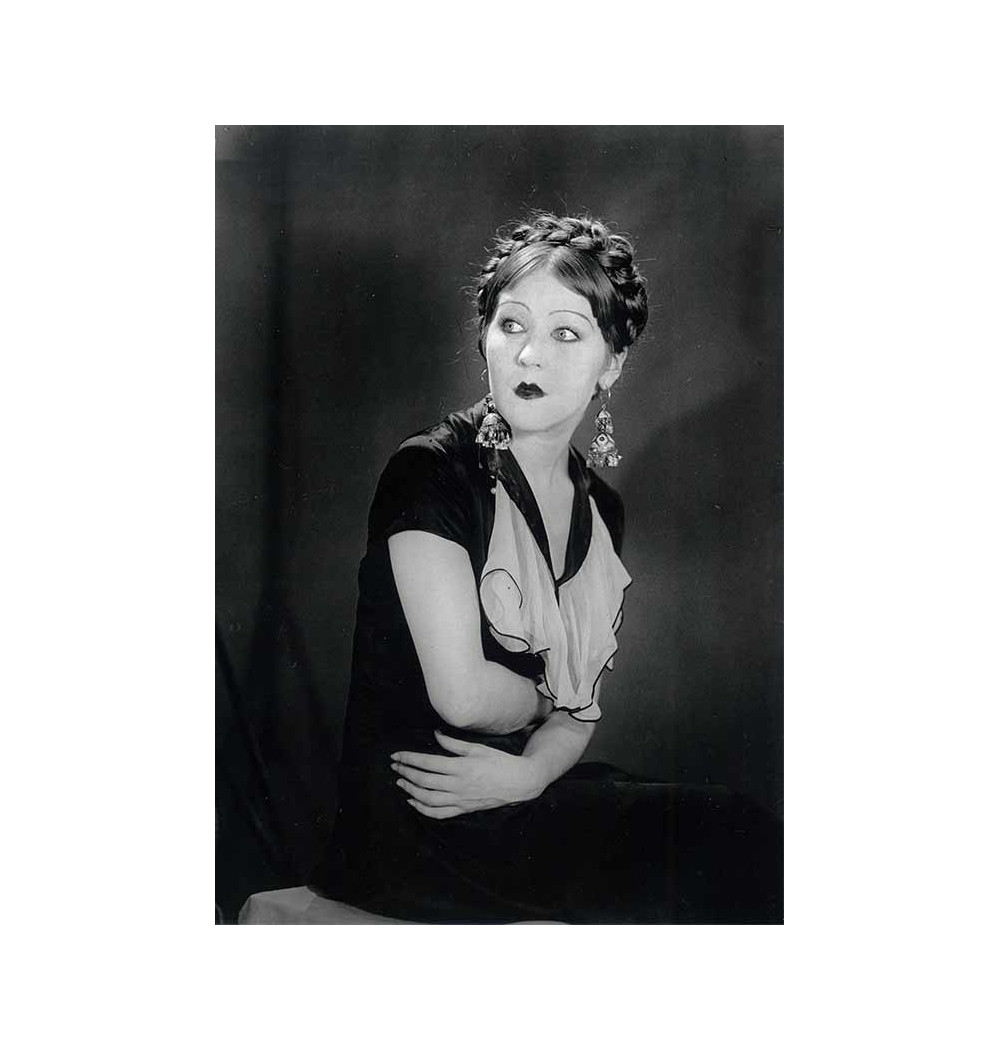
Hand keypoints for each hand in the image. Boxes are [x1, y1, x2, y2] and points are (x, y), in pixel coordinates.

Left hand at [391, 730, 544, 819]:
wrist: (519, 782)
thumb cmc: (499, 761)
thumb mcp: (478, 748)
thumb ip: (454, 744)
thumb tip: (435, 735)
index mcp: (461, 767)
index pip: (428, 763)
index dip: (410, 759)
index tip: (397, 755)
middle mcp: (458, 785)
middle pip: (424, 781)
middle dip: (406, 773)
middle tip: (394, 767)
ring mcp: (460, 799)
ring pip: (428, 799)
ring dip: (411, 791)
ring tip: (400, 783)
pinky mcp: (464, 809)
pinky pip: (439, 813)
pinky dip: (424, 809)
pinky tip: (414, 802)